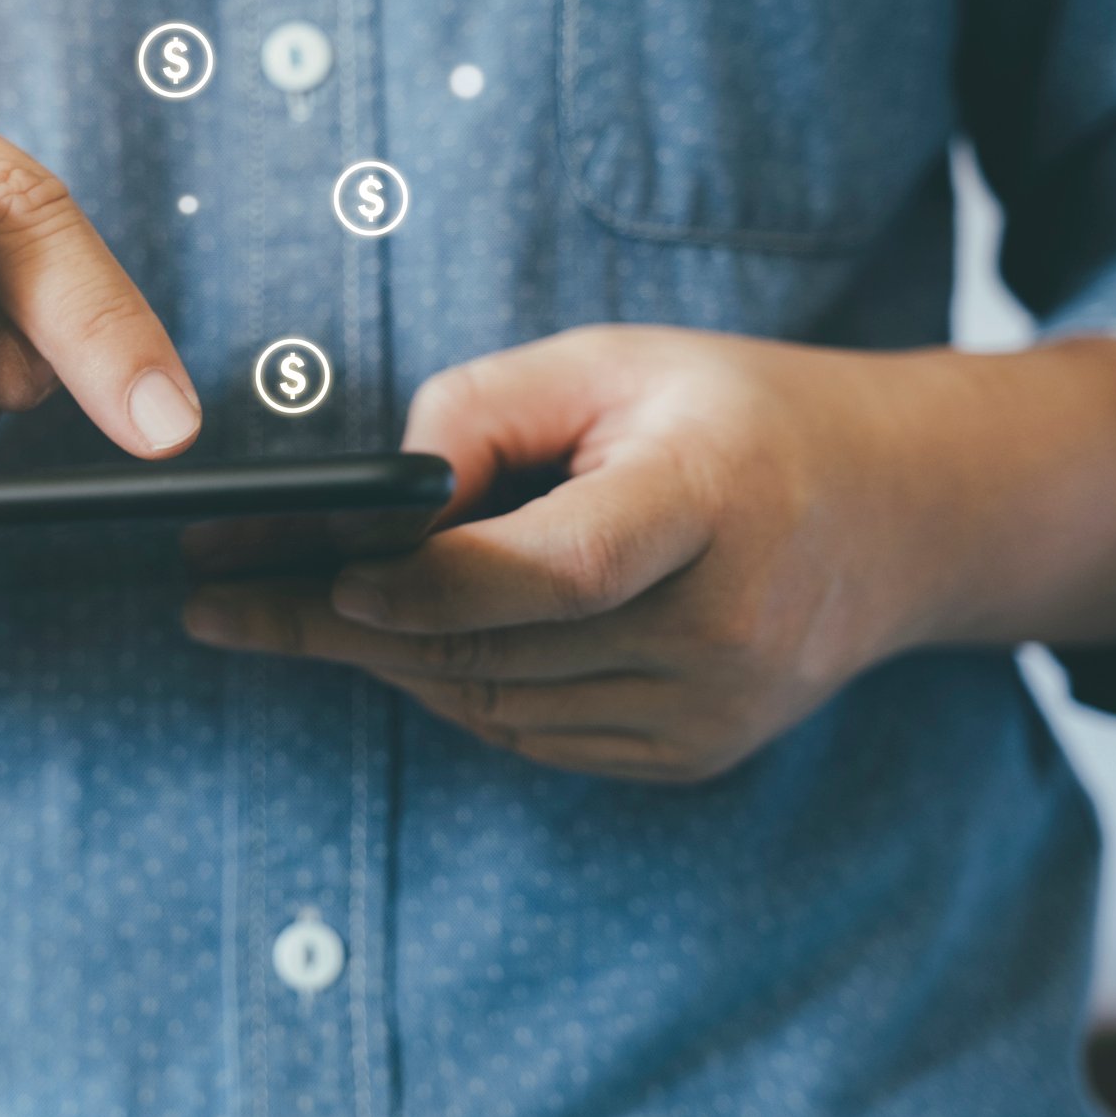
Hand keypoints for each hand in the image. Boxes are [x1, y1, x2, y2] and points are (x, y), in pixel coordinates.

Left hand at [181, 326, 1115, 782]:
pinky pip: (534, 735)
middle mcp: (724, 626)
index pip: (555, 569)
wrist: (898, 515)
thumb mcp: (614, 361)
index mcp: (715, 499)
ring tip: (269, 618)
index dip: (428, 583)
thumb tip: (375, 499)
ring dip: (379, 663)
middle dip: (337, 631)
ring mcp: (714, 710)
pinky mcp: (696, 754)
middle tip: (217, 605)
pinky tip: (391, 644)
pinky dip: (452, 690)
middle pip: (497, 649)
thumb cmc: (738, 413)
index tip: (320, 574)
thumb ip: (485, 412)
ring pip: (496, 707)